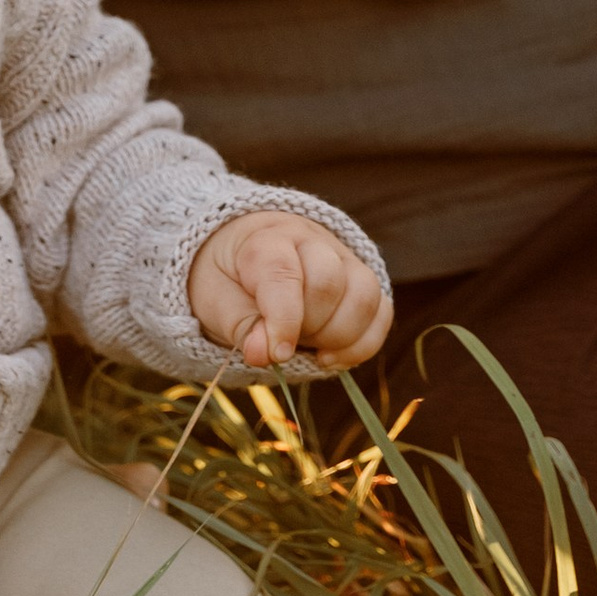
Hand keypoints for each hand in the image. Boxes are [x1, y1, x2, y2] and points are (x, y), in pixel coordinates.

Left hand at [186, 214, 389, 372]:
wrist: (243, 254)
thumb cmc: (227, 278)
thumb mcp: (214, 299)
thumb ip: (239, 325)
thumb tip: (264, 354)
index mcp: (266, 239)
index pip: (284, 274)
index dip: (284, 320)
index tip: (276, 354)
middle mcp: (311, 241)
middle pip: (330, 284)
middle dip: (309, 327)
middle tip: (283, 342)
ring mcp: (343, 257)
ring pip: (365, 296)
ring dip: (339, 336)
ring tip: (309, 348)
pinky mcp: (362, 280)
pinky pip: (382, 312)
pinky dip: (362, 344)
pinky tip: (331, 356)